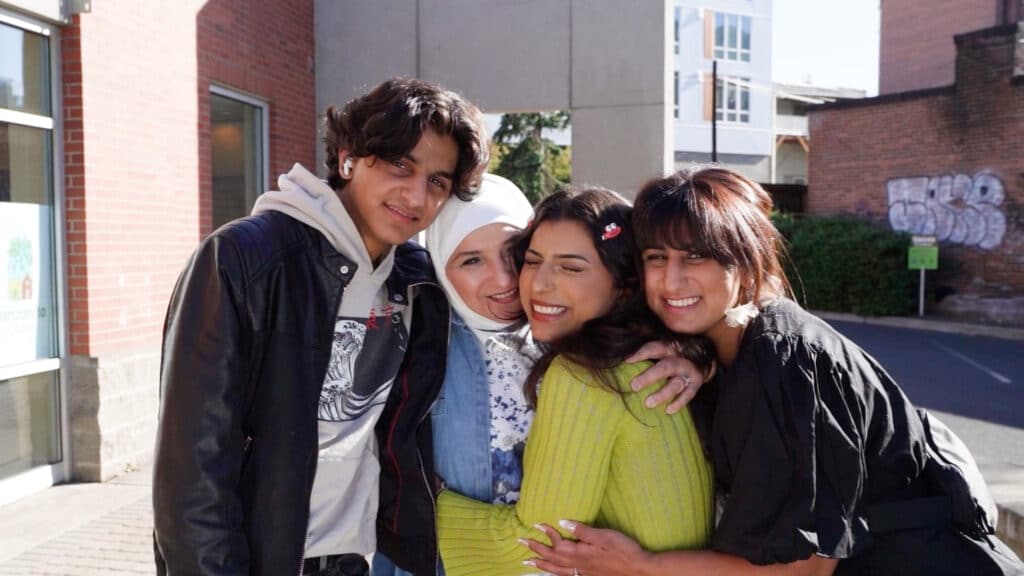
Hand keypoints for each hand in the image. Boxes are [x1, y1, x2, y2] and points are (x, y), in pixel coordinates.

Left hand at [523, 521, 651, 575]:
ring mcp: (582, 572)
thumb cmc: (624, 550)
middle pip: (551, 558)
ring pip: (556, 570)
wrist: (639, 570)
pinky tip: (552, 572)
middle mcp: (578, 565)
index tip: (536, 524)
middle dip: (535, 549)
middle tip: (520, 542)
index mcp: (580, 553)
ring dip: (540, 564)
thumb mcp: (604, 536)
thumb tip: (562, 521)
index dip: (546, 533)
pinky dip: (554, 573)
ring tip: (527, 562)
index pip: (557, 542)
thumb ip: (582, 530)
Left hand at [626, 341, 708, 413]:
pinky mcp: (696, 383)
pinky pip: (688, 395)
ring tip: (648, 403)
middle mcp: (680, 359)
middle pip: (665, 367)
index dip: (641, 354)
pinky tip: (668, 410)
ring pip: (675, 384)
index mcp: (669, 348)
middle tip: (634, 386)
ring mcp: (689, 372)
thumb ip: (647, 352)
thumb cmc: (674, 355)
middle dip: (649, 377)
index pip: (654, 348)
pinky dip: (678, 403)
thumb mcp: (664, 349)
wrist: (702, 358)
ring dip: (662, 394)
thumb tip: (624, 358)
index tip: (627, 361)